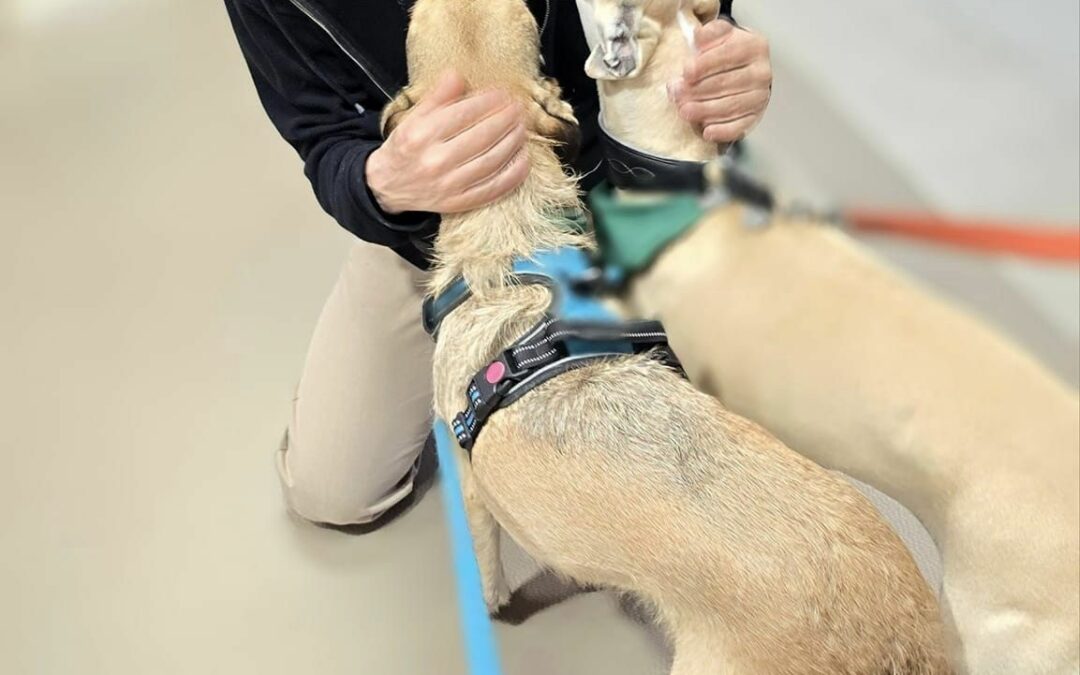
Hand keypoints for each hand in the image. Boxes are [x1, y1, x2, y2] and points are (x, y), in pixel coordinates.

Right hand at [367, 71, 529, 214]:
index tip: (504, 94)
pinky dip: (514, 174)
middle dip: (507, 119)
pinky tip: (524, 158)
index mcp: (421, 135)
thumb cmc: (406, 146)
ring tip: (523, 128)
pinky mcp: (459, 202)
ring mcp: (449, 185)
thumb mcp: (414, 117)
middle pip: (483, 136)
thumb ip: (438, 97)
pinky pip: (494, 188)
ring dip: (514, 142)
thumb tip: (458, 75)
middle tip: (519, 109)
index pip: (465, 114)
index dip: (490, 101)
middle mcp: (435, 161)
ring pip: (492, 161)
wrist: (387, 185)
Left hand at [669, 19, 772, 143]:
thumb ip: (708, 34)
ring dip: (704, 111)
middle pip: (726, 83)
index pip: (727, 55)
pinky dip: (722, 131)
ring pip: (730, 106)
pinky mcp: (755, 116)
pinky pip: (739, 126)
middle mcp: (761, 71)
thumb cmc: (726, 52)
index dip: (704, 65)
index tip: (686, 72)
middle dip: (697, 90)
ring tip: (684, 111)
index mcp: (754, 46)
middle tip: (677, 94)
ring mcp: (760, 96)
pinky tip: (707, 131)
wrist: (743, 68)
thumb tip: (698, 37)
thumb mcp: (718, 35)